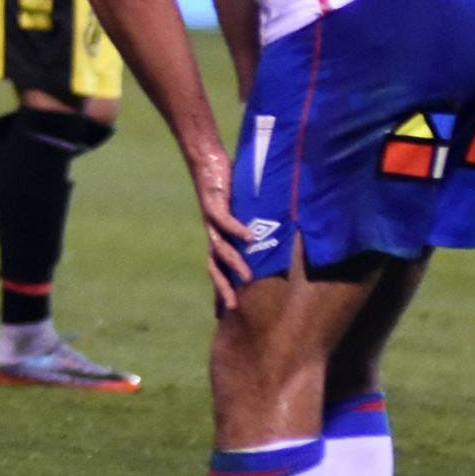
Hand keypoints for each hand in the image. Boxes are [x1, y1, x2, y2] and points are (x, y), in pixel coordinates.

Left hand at [187, 141, 251, 309]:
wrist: (206, 161)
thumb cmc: (226, 186)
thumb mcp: (240, 212)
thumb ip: (251, 226)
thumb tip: (267, 238)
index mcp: (217, 238)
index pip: (218, 270)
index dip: (219, 291)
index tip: (224, 314)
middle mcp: (212, 233)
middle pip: (214, 267)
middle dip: (222, 288)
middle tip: (233, 309)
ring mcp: (211, 219)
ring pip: (220, 248)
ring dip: (234, 264)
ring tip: (248, 278)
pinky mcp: (214, 202)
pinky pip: (224, 220)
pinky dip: (237, 229)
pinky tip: (250, 237)